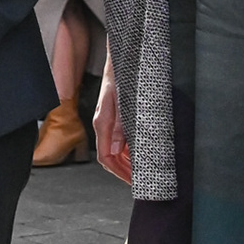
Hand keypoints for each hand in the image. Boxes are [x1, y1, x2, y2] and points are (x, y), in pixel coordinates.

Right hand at [94, 70, 131, 184]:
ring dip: (126, 163)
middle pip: (109, 158)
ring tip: (141, 171)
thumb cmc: (121, 78)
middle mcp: (102, 125)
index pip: (106, 158)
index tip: (133, 182)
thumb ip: (119, 127)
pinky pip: (117, 141)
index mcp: (102, 123)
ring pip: (113, 151)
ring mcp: (106, 122)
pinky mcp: (113, 118)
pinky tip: (138, 153)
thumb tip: (117, 150)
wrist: (119, 62)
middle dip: (123, 171)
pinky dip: (128, 151)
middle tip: (140, 181)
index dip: (119, 173)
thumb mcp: (123, 103)